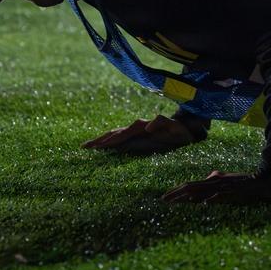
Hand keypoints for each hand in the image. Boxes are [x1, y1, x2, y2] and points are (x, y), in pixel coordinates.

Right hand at [81, 114, 196, 154]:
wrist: (186, 127)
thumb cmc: (180, 129)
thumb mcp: (175, 126)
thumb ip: (162, 122)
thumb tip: (148, 125)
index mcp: (141, 126)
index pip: (122, 134)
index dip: (109, 140)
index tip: (97, 146)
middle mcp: (136, 126)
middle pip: (114, 133)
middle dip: (99, 140)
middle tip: (83, 147)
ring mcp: (136, 130)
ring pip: (115, 134)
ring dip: (101, 140)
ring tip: (88, 146)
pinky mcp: (138, 135)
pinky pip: (120, 138)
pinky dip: (109, 141)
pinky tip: (103, 145)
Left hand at [161, 171, 270, 203]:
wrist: (262, 179)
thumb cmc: (243, 182)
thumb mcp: (226, 181)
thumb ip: (216, 180)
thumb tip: (206, 181)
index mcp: (212, 180)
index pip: (189, 185)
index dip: (176, 190)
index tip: (164, 197)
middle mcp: (214, 181)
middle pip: (191, 186)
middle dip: (176, 193)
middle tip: (162, 199)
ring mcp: (223, 185)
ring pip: (201, 189)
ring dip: (188, 196)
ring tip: (176, 200)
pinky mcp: (233, 189)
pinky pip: (220, 194)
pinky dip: (211, 198)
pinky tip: (203, 203)